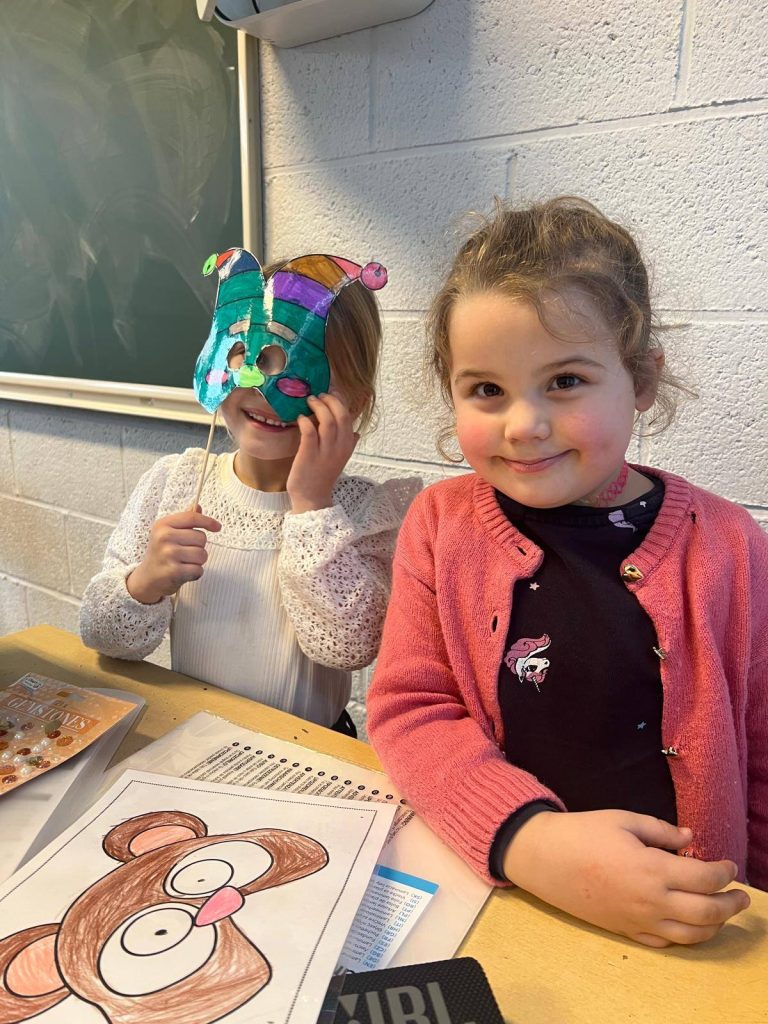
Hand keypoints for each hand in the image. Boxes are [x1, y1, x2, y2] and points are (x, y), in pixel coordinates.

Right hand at [126, 507, 220, 603]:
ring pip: (202, 554)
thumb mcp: (168, 533)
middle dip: (199, 547)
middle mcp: (164, 537)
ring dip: (198, 561)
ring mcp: (168, 554)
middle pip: (201, 538)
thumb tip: (198, 506)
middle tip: (186, 553)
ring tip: (185, 563)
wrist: (147, 578)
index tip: (218, 527)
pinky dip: (195, 573)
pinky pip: (198, 569)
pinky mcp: (174, 571)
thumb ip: (184, 520)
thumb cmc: (161, 553)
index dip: (208, 521)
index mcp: (163, 524)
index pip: (192, 517)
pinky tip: (184, 573)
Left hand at [287, 392, 359, 513]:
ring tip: (309, 401)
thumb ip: (348, 445)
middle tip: (319, 395)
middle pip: (341, 416)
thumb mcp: (340, 459)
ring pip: (327, 421)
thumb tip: (355, 432)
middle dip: (330, 400)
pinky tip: (300, 418)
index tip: (331, 393)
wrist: (312, 498)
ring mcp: (324, 452)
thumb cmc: (323, 476)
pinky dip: (306, 421)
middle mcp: (339, 448)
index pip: (349, 417)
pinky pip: (309, 432)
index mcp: (347, 446)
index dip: (340, 402)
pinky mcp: (308, 455)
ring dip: (318, 407)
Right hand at [502, 809, 749, 946]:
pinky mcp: (625, 930)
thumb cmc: (582, 832)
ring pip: (690, 935)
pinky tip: (689, 925)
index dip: (724, 872)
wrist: (544, 858)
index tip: (729, 865)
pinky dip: (685, 937)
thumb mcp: (623, 819)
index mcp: (652, 868)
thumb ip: (661, 830)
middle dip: (730, 905)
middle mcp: (650, 900)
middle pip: (706, 912)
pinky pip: (665, 942)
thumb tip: (689, 839)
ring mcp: (638, 919)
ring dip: (714, 926)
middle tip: (741, 896)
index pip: (705, 878)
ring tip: (723, 914)